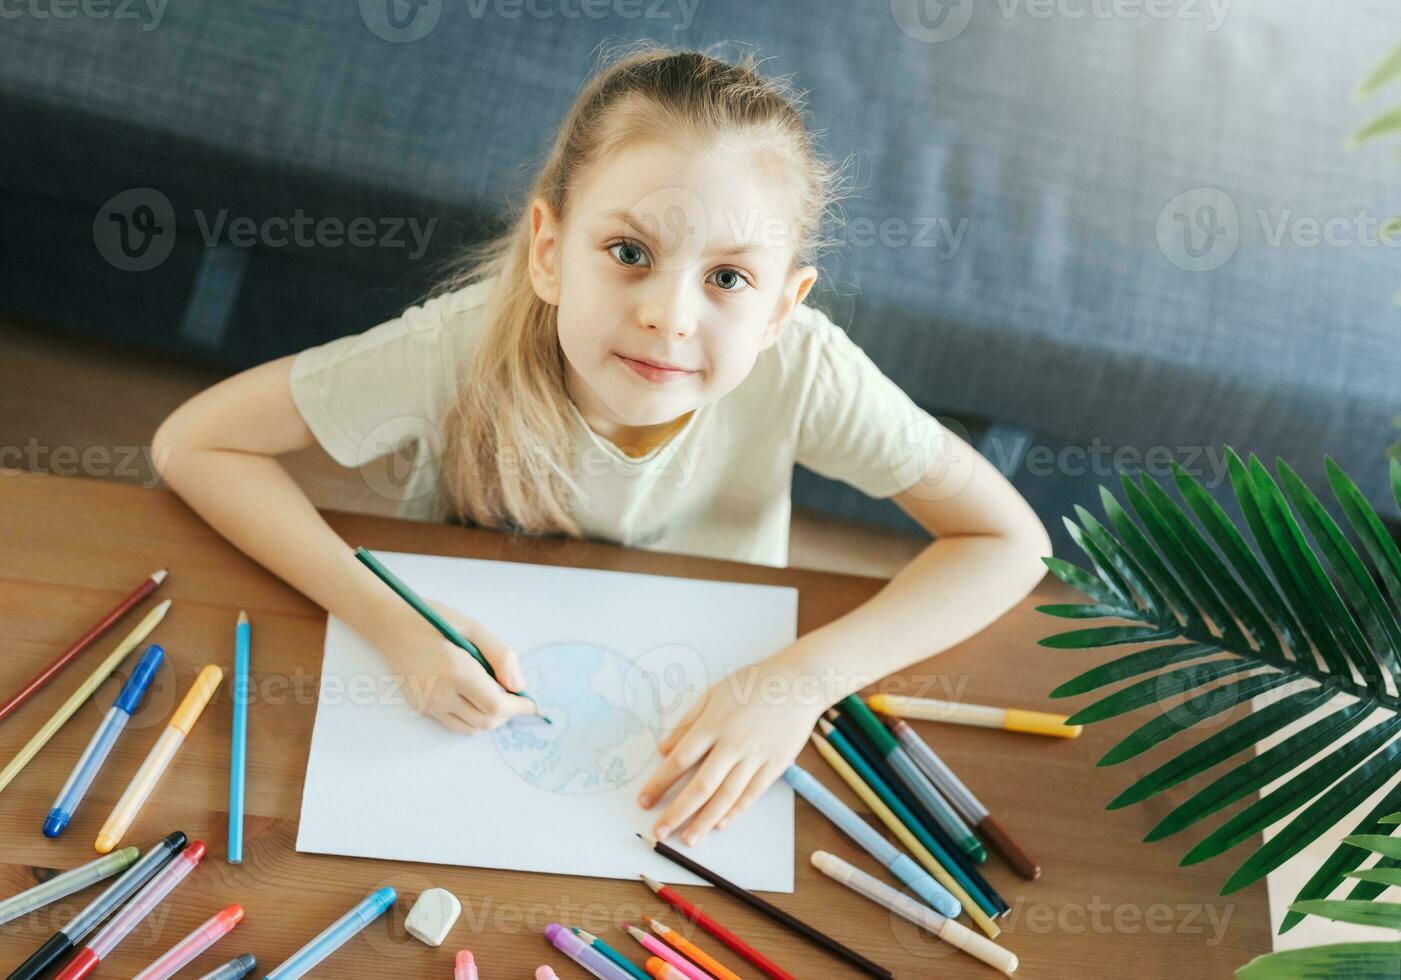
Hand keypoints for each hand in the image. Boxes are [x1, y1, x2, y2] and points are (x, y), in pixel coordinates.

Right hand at [373, 599, 536, 733]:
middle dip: (507, 714)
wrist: (390, 626)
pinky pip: (454, 724)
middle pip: (486, 721)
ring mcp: (429, 704)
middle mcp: (441, 694)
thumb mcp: (473, 627)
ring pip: (471, 727)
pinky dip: (471, 717)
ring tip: (495, 696)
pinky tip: (474, 697)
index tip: (532, 703)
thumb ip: (500, 656)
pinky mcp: (421, 708)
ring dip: (490, 717)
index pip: (496, 705)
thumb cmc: (433, 620)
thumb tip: (519, 686)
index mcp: (456, 671)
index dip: (519, 707)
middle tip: (516, 698)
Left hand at [636, 657, 825, 846]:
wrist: (798, 683)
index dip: (659, 783)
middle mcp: (732, 744)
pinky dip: (735, 812)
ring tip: (688, 840)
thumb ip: (687, 722)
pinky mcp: (775, 765)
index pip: (679, 760)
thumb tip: (663, 749)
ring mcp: (755, 757)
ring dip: (704, 821)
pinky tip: (720, 825)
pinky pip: (752, 794)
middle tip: (660, 832)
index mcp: (713, 724)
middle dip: (677, 812)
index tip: (644, 801)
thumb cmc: (753, 683)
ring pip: (726, 797)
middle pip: (700, 786)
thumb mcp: (714, 693)